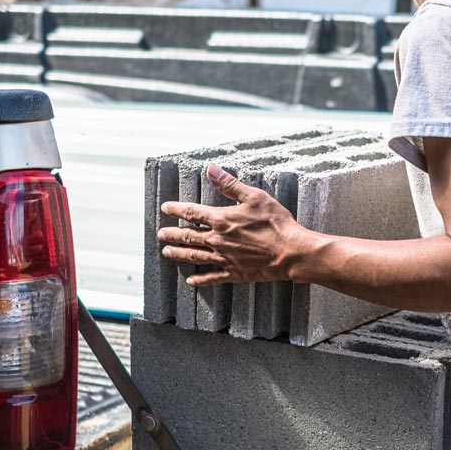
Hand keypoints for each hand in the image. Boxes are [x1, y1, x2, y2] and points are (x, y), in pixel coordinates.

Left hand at [158, 164, 304, 286]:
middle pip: (187, 236)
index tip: (165, 208)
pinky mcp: (234, 272)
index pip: (191, 212)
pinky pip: (212, 277)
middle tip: (160, 234)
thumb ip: (230, 184)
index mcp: (221, 220)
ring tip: (167, 252)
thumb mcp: (255, 197)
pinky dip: (200, 279)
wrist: (290, 252)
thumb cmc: (276, 223)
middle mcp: (218, 240)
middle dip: (172, 234)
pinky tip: (191, 281)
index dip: (176, 209)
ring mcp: (224, 258)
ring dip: (178, 254)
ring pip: (194, 256)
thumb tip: (211, 169)